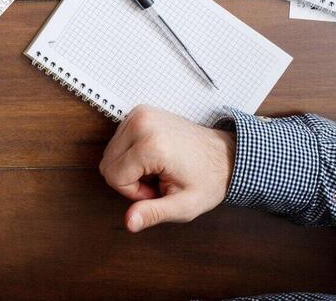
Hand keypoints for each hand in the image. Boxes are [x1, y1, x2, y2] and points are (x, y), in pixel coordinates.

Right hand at [99, 105, 235, 231]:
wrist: (227, 155)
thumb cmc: (208, 180)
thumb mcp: (184, 206)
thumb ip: (153, 214)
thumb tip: (129, 223)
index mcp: (151, 146)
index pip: (113, 176)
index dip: (133, 192)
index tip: (158, 190)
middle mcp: (142, 123)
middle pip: (108, 163)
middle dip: (129, 178)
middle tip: (158, 180)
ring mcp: (140, 113)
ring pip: (111, 152)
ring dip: (129, 166)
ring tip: (158, 169)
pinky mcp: (140, 111)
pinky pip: (118, 139)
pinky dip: (131, 152)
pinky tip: (155, 157)